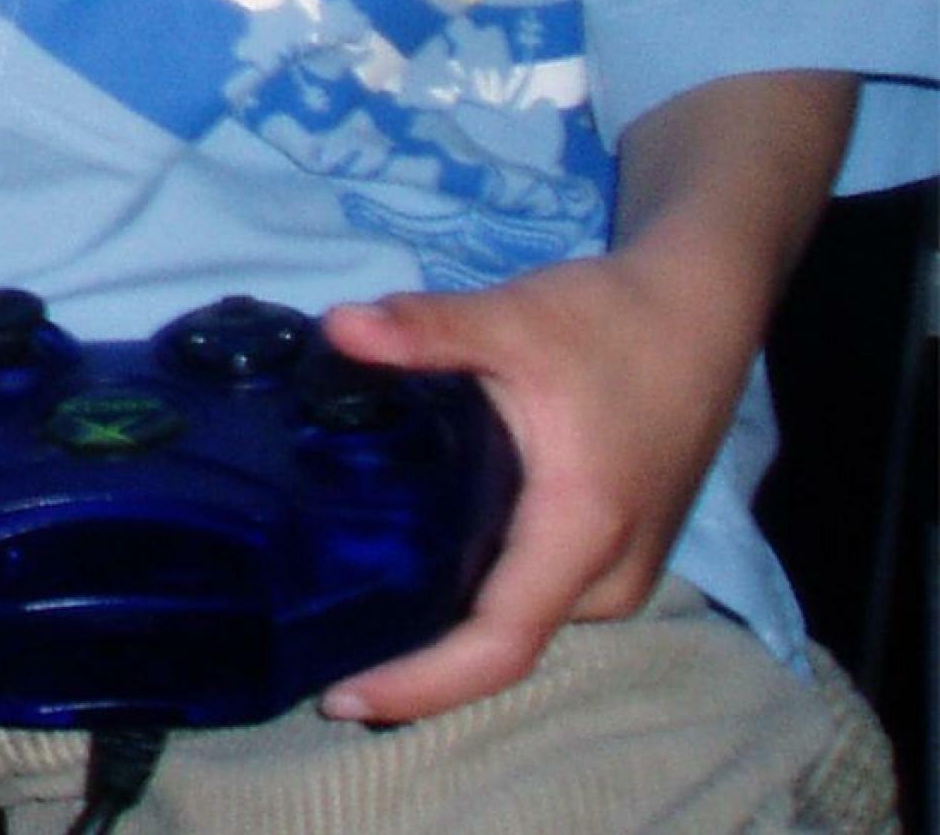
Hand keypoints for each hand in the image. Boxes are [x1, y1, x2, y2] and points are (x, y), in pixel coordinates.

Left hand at [313, 243, 752, 724]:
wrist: (698, 312)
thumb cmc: (613, 322)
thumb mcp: (515, 317)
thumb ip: (427, 330)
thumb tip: (339, 330)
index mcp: (584, 533)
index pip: (498, 644)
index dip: (421, 683)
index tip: (344, 700)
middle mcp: (609, 575)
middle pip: (501, 643)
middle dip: (415, 659)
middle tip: (315, 643)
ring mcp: (620, 570)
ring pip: (519, 618)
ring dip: (444, 626)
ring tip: (346, 615)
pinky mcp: (616, 551)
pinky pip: (535, 593)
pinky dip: (475, 593)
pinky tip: (411, 571)